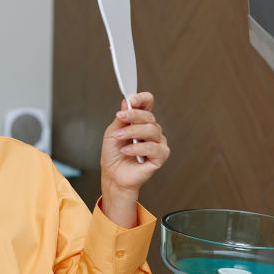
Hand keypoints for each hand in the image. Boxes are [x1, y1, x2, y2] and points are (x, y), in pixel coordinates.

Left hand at [99, 92, 168, 226]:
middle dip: (133, 115)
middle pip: (149, 116)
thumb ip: (121, 118)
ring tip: (119, 139)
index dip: (142, 99)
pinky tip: (127, 151)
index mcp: (141, 122)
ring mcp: (158, 143)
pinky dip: (137, 148)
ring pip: (151, 130)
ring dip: (132, 132)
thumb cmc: (113, 155)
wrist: (113, 175)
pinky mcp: (160, 156)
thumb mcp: (113, 132)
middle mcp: (152, 130)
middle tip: (120, 118)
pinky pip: (153, 148)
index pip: (148, 104)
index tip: (131, 98)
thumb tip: (127, 102)